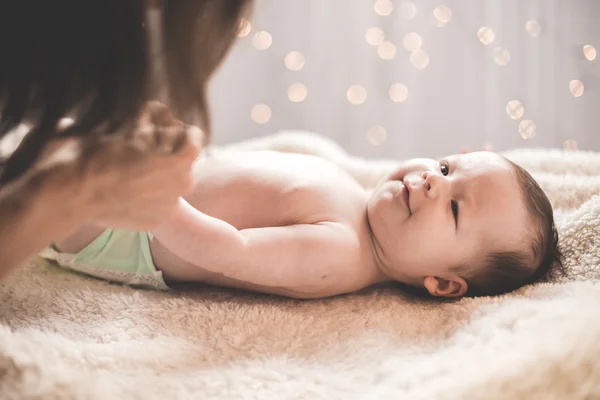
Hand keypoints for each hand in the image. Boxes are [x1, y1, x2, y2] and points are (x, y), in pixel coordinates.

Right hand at [36, 102, 203, 229]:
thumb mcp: (129, 124)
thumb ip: (155, 116)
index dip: (180, 130)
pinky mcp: (154, 222)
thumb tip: (163, 111)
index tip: (165, 128)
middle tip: (145, 148)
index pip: (196, 138)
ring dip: (160, 175)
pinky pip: (159, 204)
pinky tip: (127, 190)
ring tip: (134, 169)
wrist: (72, 193)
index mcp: (180, 158)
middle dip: (170, 153)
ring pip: (174, 184)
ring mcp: (169, 207)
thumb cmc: (98, 153)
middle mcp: (182, 185)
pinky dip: (149, 196)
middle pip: (185, 162)